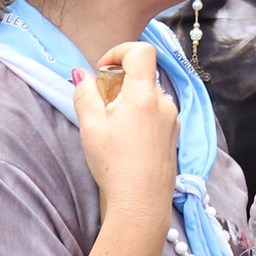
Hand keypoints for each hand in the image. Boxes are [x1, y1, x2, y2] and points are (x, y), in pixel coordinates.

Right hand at [69, 43, 179, 223]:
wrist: (142, 203)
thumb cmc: (115, 166)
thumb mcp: (91, 127)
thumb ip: (85, 94)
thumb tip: (82, 74)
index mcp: (144, 95)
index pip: (141, 51)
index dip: (120, 51)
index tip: (103, 70)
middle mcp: (164, 102)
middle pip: (143, 74)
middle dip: (119, 82)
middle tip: (101, 105)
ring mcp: (172, 119)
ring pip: (148, 95)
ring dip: (129, 100)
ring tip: (112, 128)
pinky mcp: (173, 135)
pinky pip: (156, 112)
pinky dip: (140, 115)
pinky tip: (127, 140)